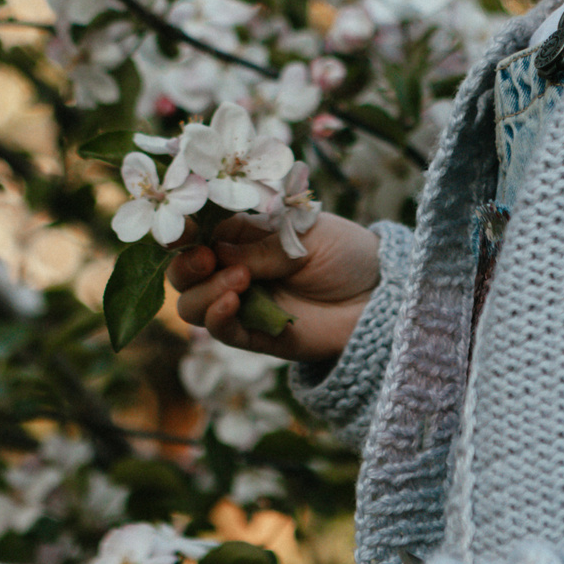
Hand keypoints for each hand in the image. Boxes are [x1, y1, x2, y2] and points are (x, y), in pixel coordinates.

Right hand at [169, 211, 380, 362]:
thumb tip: (213, 249)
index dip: (182, 230)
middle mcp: (235, 268)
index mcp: (244, 235)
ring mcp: (242, 303)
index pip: (198, 232)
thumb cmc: (346, 253)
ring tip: (241, 280)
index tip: (182, 228)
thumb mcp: (304, 235)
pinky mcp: (254, 335)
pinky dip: (217, 317)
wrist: (380, 296)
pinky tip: (230, 302)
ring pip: (193, 304)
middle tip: (207, 259)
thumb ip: (259, 245)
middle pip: (184, 272)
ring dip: (205, 291)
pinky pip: (221, 331)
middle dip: (186, 265)